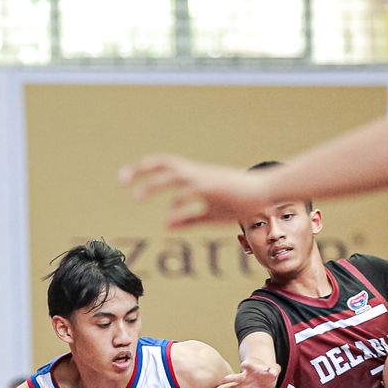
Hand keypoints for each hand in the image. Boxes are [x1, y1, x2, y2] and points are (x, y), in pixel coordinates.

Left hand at [120, 155, 269, 226]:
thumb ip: (187, 219)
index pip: (164, 167)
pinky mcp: (217, 186)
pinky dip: (180, 197)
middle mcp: (197, 173)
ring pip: (175, 173)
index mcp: (194, 177)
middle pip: (164, 163)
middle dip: (141, 169)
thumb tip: (165, 224)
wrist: (266, 194)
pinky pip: (193, 190)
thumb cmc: (240, 203)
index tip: (125, 179)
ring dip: (155, 184)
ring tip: (137, 196)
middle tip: (120, 179)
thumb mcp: (209, 215)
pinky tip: (170, 208)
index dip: (143, 170)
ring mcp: (206, 178)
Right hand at [212, 361, 278, 387]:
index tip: (245, 364)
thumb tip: (274, 372)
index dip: (248, 365)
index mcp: (252, 369)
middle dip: (231, 378)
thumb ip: (274, 371)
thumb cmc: (268, 372)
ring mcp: (242, 384)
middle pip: (236, 377)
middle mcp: (245, 377)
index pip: (250, 366)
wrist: (265, 378)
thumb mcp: (274, 370)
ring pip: (231, 387)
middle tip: (224, 379)